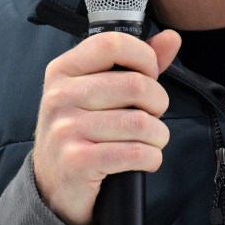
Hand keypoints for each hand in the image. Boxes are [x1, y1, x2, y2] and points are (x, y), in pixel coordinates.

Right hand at [32, 29, 180, 224]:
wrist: (52, 186)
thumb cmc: (82, 131)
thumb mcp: (99, 91)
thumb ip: (136, 63)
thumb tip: (172, 38)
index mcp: (63, 70)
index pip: (112, 44)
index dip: (143, 57)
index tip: (149, 75)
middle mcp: (60, 96)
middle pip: (135, 85)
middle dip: (158, 103)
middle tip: (153, 115)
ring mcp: (65, 129)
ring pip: (141, 123)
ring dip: (158, 136)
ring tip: (151, 140)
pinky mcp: (77, 162)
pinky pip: (135, 153)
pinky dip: (151, 158)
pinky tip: (145, 159)